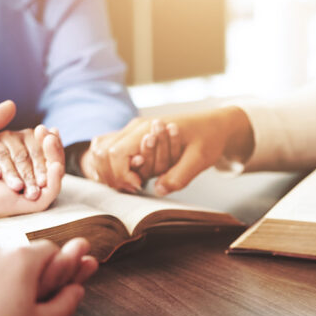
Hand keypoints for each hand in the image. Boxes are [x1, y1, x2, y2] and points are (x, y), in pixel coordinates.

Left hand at [0, 101, 64, 229]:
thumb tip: (13, 104)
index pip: (28, 150)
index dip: (40, 140)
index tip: (45, 128)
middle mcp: (12, 177)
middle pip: (42, 161)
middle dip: (49, 147)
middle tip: (49, 133)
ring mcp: (19, 192)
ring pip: (51, 177)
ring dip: (56, 157)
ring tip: (51, 140)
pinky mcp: (23, 205)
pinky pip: (50, 194)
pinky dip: (57, 177)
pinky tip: (55, 163)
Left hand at [0, 237, 95, 315]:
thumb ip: (67, 301)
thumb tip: (76, 289)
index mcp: (23, 259)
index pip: (51, 250)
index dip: (57, 268)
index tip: (54, 287)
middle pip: (23, 254)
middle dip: (30, 273)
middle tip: (29, 301)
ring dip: (5, 276)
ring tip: (2, 306)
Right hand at [82, 106, 253, 194]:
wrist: (214, 125)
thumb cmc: (208, 138)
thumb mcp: (200, 158)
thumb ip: (180, 176)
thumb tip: (159, 190)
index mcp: (146, 129)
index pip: (115, 153)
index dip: (121, 174)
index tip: (138, 186)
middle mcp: (134, 129)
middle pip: (102, 153)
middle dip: (113, 176)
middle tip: (134, 188)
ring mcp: (132, 133)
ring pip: (101, 152)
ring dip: (110, 172)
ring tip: (131, 184)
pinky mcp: (134, 140)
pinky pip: (109, 153)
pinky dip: (112, 168)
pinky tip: (128, 178)